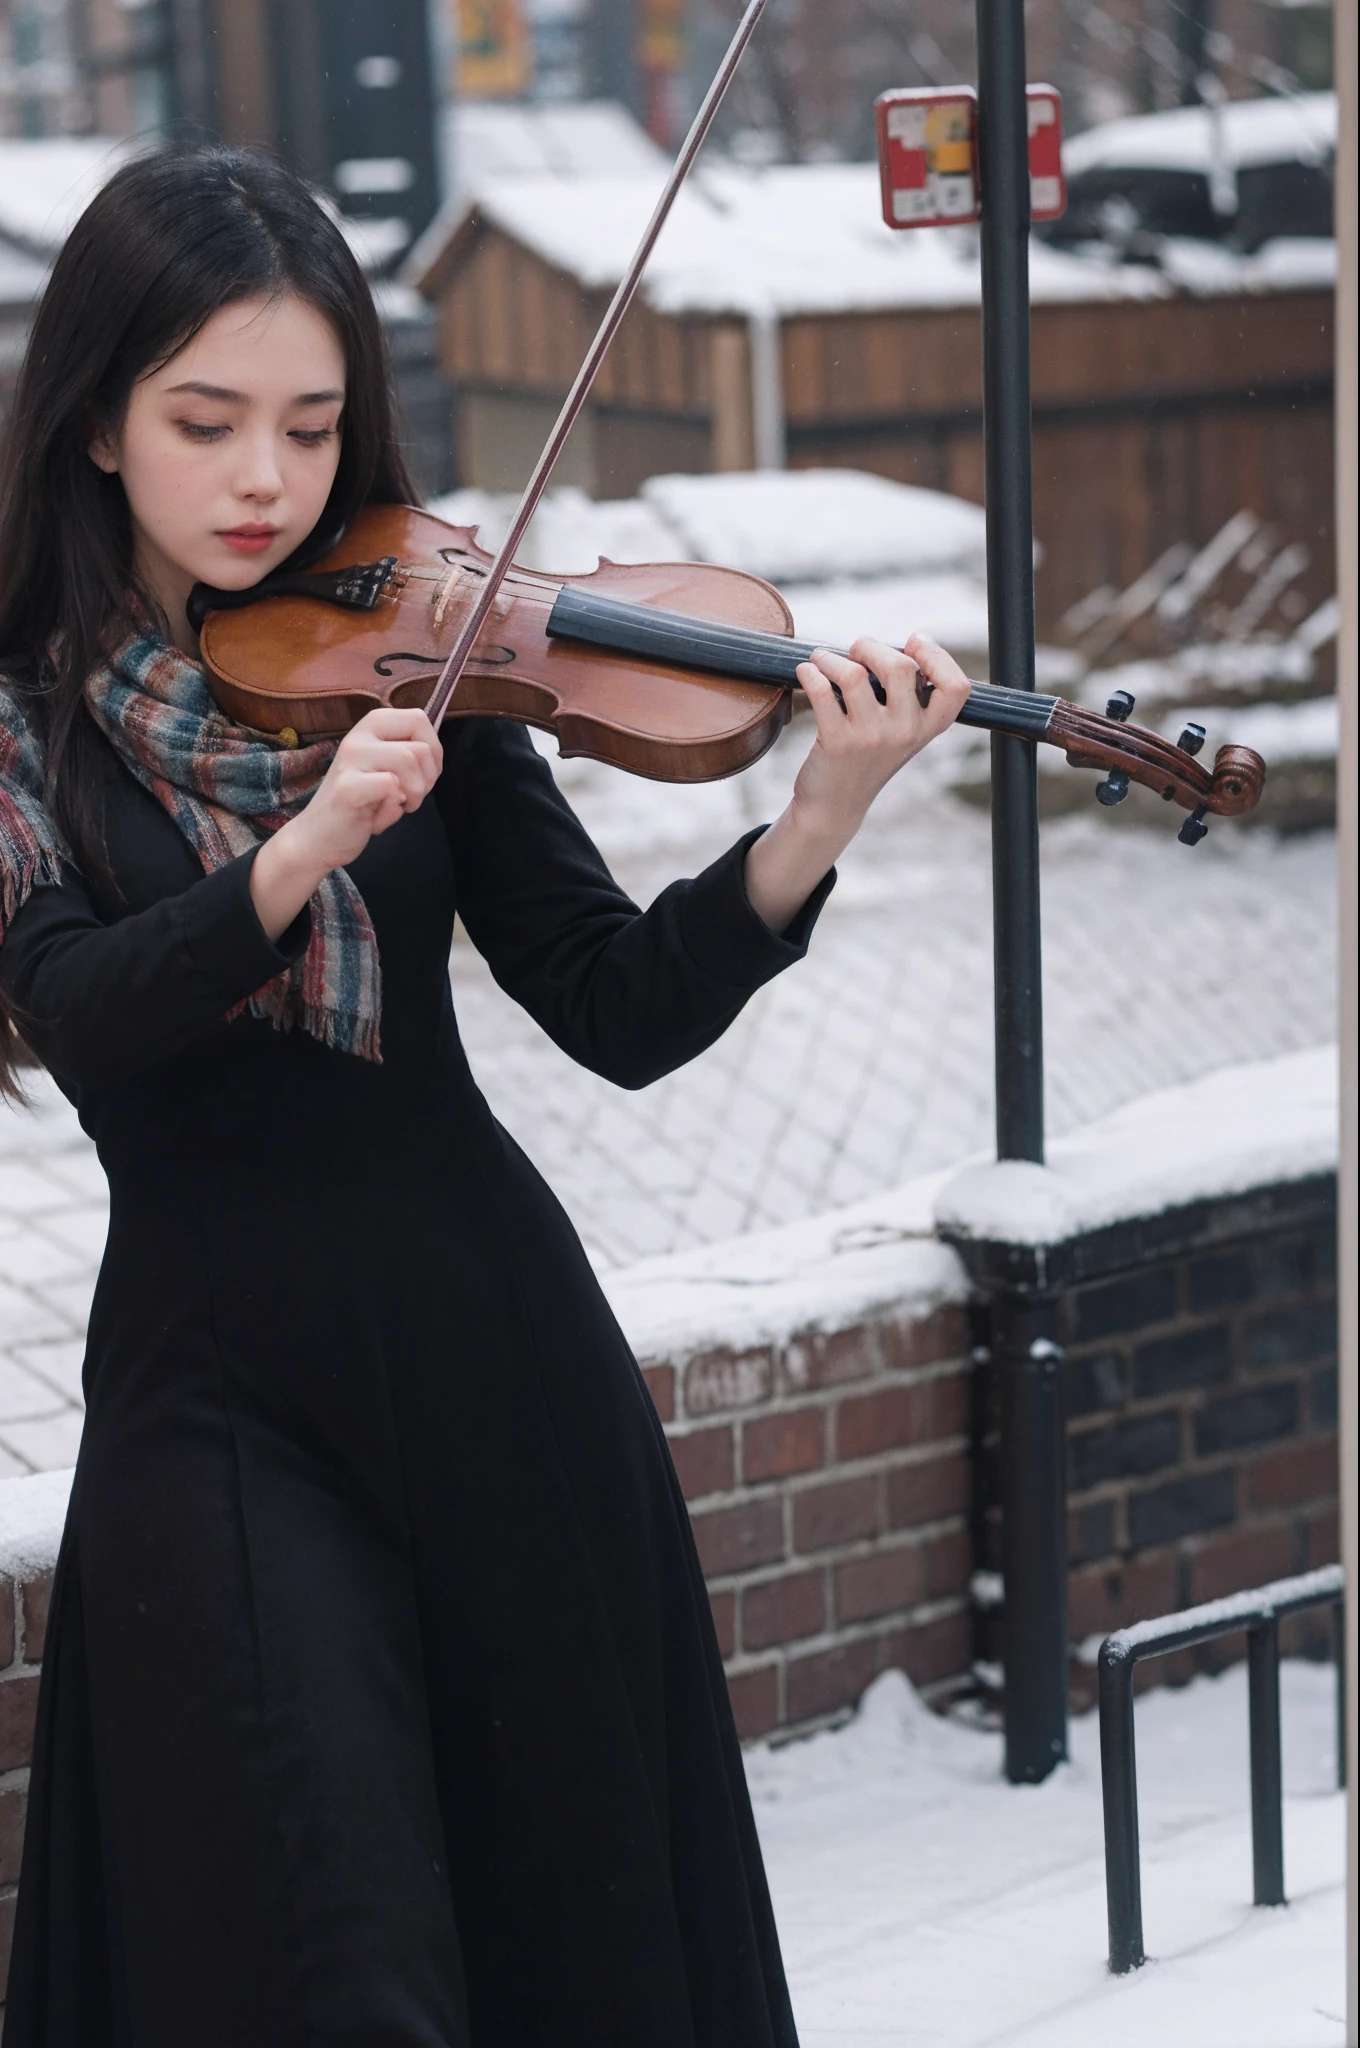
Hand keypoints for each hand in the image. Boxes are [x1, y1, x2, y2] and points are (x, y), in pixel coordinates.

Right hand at [249, 708, 442, 940]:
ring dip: (414, 795)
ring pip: (410, 763)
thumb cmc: (360, 804)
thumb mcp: (386, 769)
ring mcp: (351, 760)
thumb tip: (434, 749)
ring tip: (397, 806)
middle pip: (421, 747)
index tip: (425, 773)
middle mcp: (358, 737)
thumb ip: (408, 753)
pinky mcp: (349, 787)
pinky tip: (378, 819)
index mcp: (370, 727)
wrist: (319, 837)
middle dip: (429, 778)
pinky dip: (394, 810)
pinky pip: (392, 788)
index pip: (418, 718)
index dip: (434, 749)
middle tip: (411, 796)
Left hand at [744, 634, 969, 934]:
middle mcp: (905, 733)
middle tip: (855, 650)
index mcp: (928, 728)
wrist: (835, 805)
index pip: (956, 688)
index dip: (938, 656)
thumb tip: (882, 646)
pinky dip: (810, 673)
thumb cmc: (866, 758)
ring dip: (831, 658)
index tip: (914, 642)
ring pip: (854, 674)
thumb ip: (906, 696)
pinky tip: (806, 673)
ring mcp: (871, 739)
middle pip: (900, 666)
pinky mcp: (837, 743)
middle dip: (871, 646)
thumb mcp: (900, 732)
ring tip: (821, 660)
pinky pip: (822, 691)